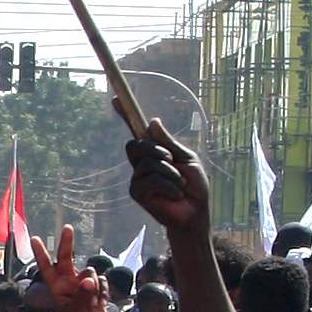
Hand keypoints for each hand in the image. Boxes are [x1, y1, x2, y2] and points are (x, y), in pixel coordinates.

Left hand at [40, 219, 108, 311]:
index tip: (34, 239)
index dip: (41, 253)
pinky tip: (99, 302)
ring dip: (94, 284)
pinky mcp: (96, 289)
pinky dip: (103, 291)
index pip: (46, 267)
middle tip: (67, 228)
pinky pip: (103, 281)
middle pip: (67, 258)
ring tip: (91, 302)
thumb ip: (82, 295)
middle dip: (67, 243)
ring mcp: (82, 285)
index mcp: (57, 288)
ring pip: (90, 272)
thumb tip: (89, 281)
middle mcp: (68, 282)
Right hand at [121, 106, 211, 236]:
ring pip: (147, 162)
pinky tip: (175, 194)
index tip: (115, 99)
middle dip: (156, 150)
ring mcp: (137, 177)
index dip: (125, 115)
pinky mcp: (137, 192)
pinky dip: (167, 185)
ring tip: (179, 185)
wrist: (195, 211)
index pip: (136, 130)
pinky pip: (149, 179)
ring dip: (170, 172)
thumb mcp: (186, 158)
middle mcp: (142, 163)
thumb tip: (152, 121)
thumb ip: (169, 142)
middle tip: (171, 160)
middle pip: (135, 144)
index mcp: (155, 151)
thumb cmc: (194, 186)